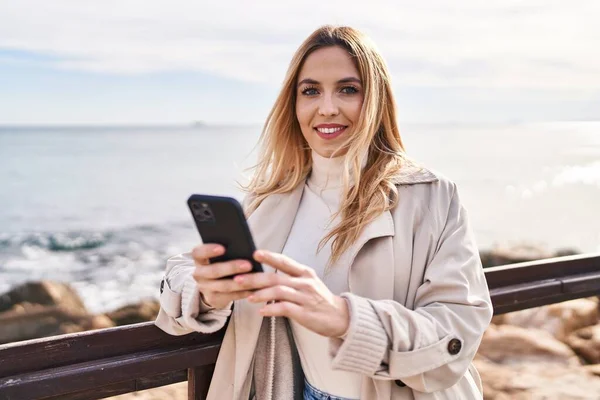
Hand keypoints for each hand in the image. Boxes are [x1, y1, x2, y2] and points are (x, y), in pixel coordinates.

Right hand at [190, 243, 254, 308]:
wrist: (213, 286)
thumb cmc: (220, 263)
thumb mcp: (219, 257)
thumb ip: (227, 251)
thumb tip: (244, 246)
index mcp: (199, 259)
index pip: (198, 253)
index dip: (208, 250)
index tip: (223, 248)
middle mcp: (199, 273)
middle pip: (213, 271)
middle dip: (231, 268)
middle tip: (248, 264)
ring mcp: (205, 288)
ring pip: (223, 286)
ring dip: (239, 282)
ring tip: (253, 278)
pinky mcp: (214, 299)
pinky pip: (229, 296)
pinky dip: (242, 293)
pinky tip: (253, 289)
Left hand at [235, 250, 349, 337]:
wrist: (340, 317)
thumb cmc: (320, 299)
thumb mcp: (308, 283)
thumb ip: (290, 277)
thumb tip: (266, 276)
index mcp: (305, 273)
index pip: (284, 261)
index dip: (269, 257)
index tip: (254, 254)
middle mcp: (305, 283)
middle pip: (276, 277)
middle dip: (255, 278)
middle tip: (238, 279)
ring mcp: (305, 298)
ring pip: (279, 292)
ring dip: (261, 294)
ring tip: (248, 297)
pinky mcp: (305, 313)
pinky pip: (285, 308)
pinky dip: (272, 309)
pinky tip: (261, 311)